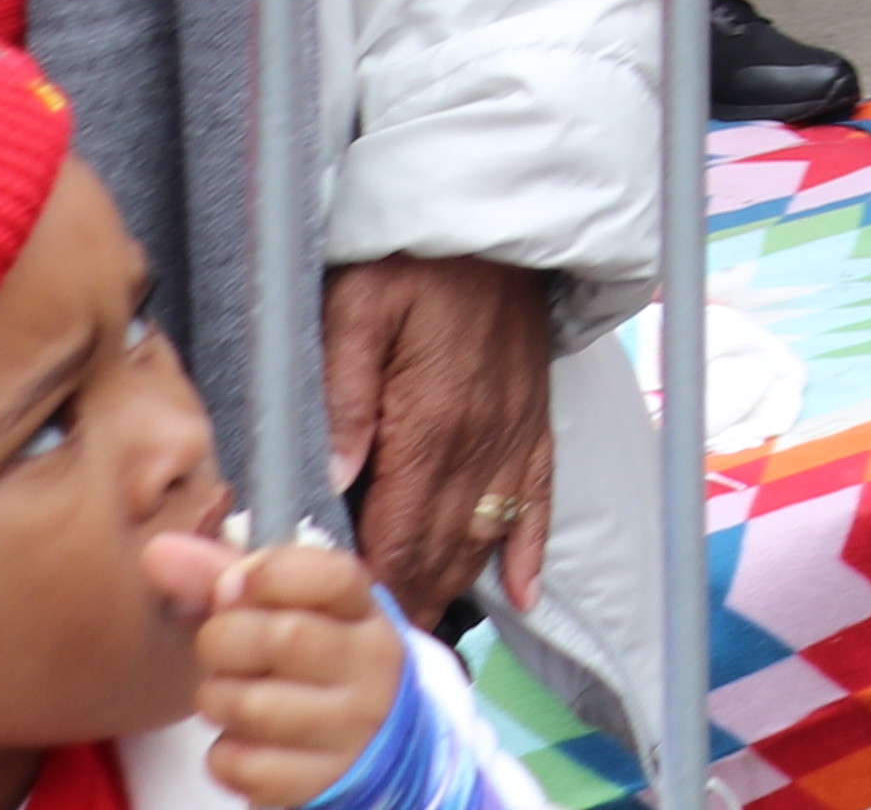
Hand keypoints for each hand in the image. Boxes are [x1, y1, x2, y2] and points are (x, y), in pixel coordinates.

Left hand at [147, 532, 403, 807]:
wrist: (365, 747)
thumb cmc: (308, 662)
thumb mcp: (284, 611)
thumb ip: (223, 575)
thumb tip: (157, 550)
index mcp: (364, 613)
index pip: (332, 575)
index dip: (270, 574)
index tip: (233, 586)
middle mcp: (369, 668)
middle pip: (282, 638)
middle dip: (223, 641)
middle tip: (220, 649)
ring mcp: (349, 729)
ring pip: (251, 706)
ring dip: (218, 700)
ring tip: (232, 695)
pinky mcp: (318, 781)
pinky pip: (238, 763)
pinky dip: (223, 753)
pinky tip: (244, 741)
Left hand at [321, 252, 555, 618]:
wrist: (496, 220)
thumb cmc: (413, 261)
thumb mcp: (356, 310)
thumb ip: (342, 395)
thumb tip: (329, 480)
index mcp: (431, 422)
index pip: (398, 531)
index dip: (373, 585)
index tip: (346, 625)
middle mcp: (482, 441)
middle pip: (440, 546)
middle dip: (409, 600)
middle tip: (374, 650)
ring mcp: (515, 435)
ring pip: (485, 534)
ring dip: (455, 584)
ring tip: (426, 630)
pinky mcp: (537, 422)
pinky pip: (540, 499)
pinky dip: (531, 550)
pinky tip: (523, 593)